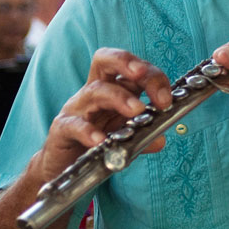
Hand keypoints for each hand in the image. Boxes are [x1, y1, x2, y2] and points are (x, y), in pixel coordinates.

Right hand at [29, 48, 171, 183]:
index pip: (130, 67)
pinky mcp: (62, 129)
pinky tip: (102, 140)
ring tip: (137, 111)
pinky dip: (88, 131)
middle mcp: (93, 92)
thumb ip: (143, 136)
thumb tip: (160, 139)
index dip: (151, 76)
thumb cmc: (98, 143)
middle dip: (126, 63)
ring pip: (94, 91)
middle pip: (104, 61)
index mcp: (112, 88)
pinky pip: (74, 125)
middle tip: (143, 75)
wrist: (66, 167)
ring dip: (118, 98)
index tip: (166, 98)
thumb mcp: (125, 137)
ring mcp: (76, 108)